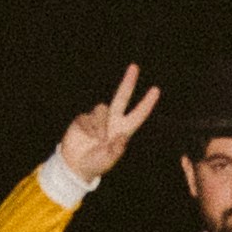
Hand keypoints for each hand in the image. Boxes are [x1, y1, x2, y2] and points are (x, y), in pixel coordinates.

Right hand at [53, 65, 157, 182]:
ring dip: (100, 124)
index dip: (147, 103)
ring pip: (102, 109)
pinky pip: (88, 117)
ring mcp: (97, 118)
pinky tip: (86, 136)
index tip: (156, 90)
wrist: (74, 165)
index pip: (138, 114)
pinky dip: (89, 127)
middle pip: (122, 97)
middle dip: (128, 82)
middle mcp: (112, 121)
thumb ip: (116, 150)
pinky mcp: (84, 118)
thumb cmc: (95, 164)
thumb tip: (123, 137)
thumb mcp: (108, 160)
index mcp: (123, 130)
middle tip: (135, 67)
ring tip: (97, 140)